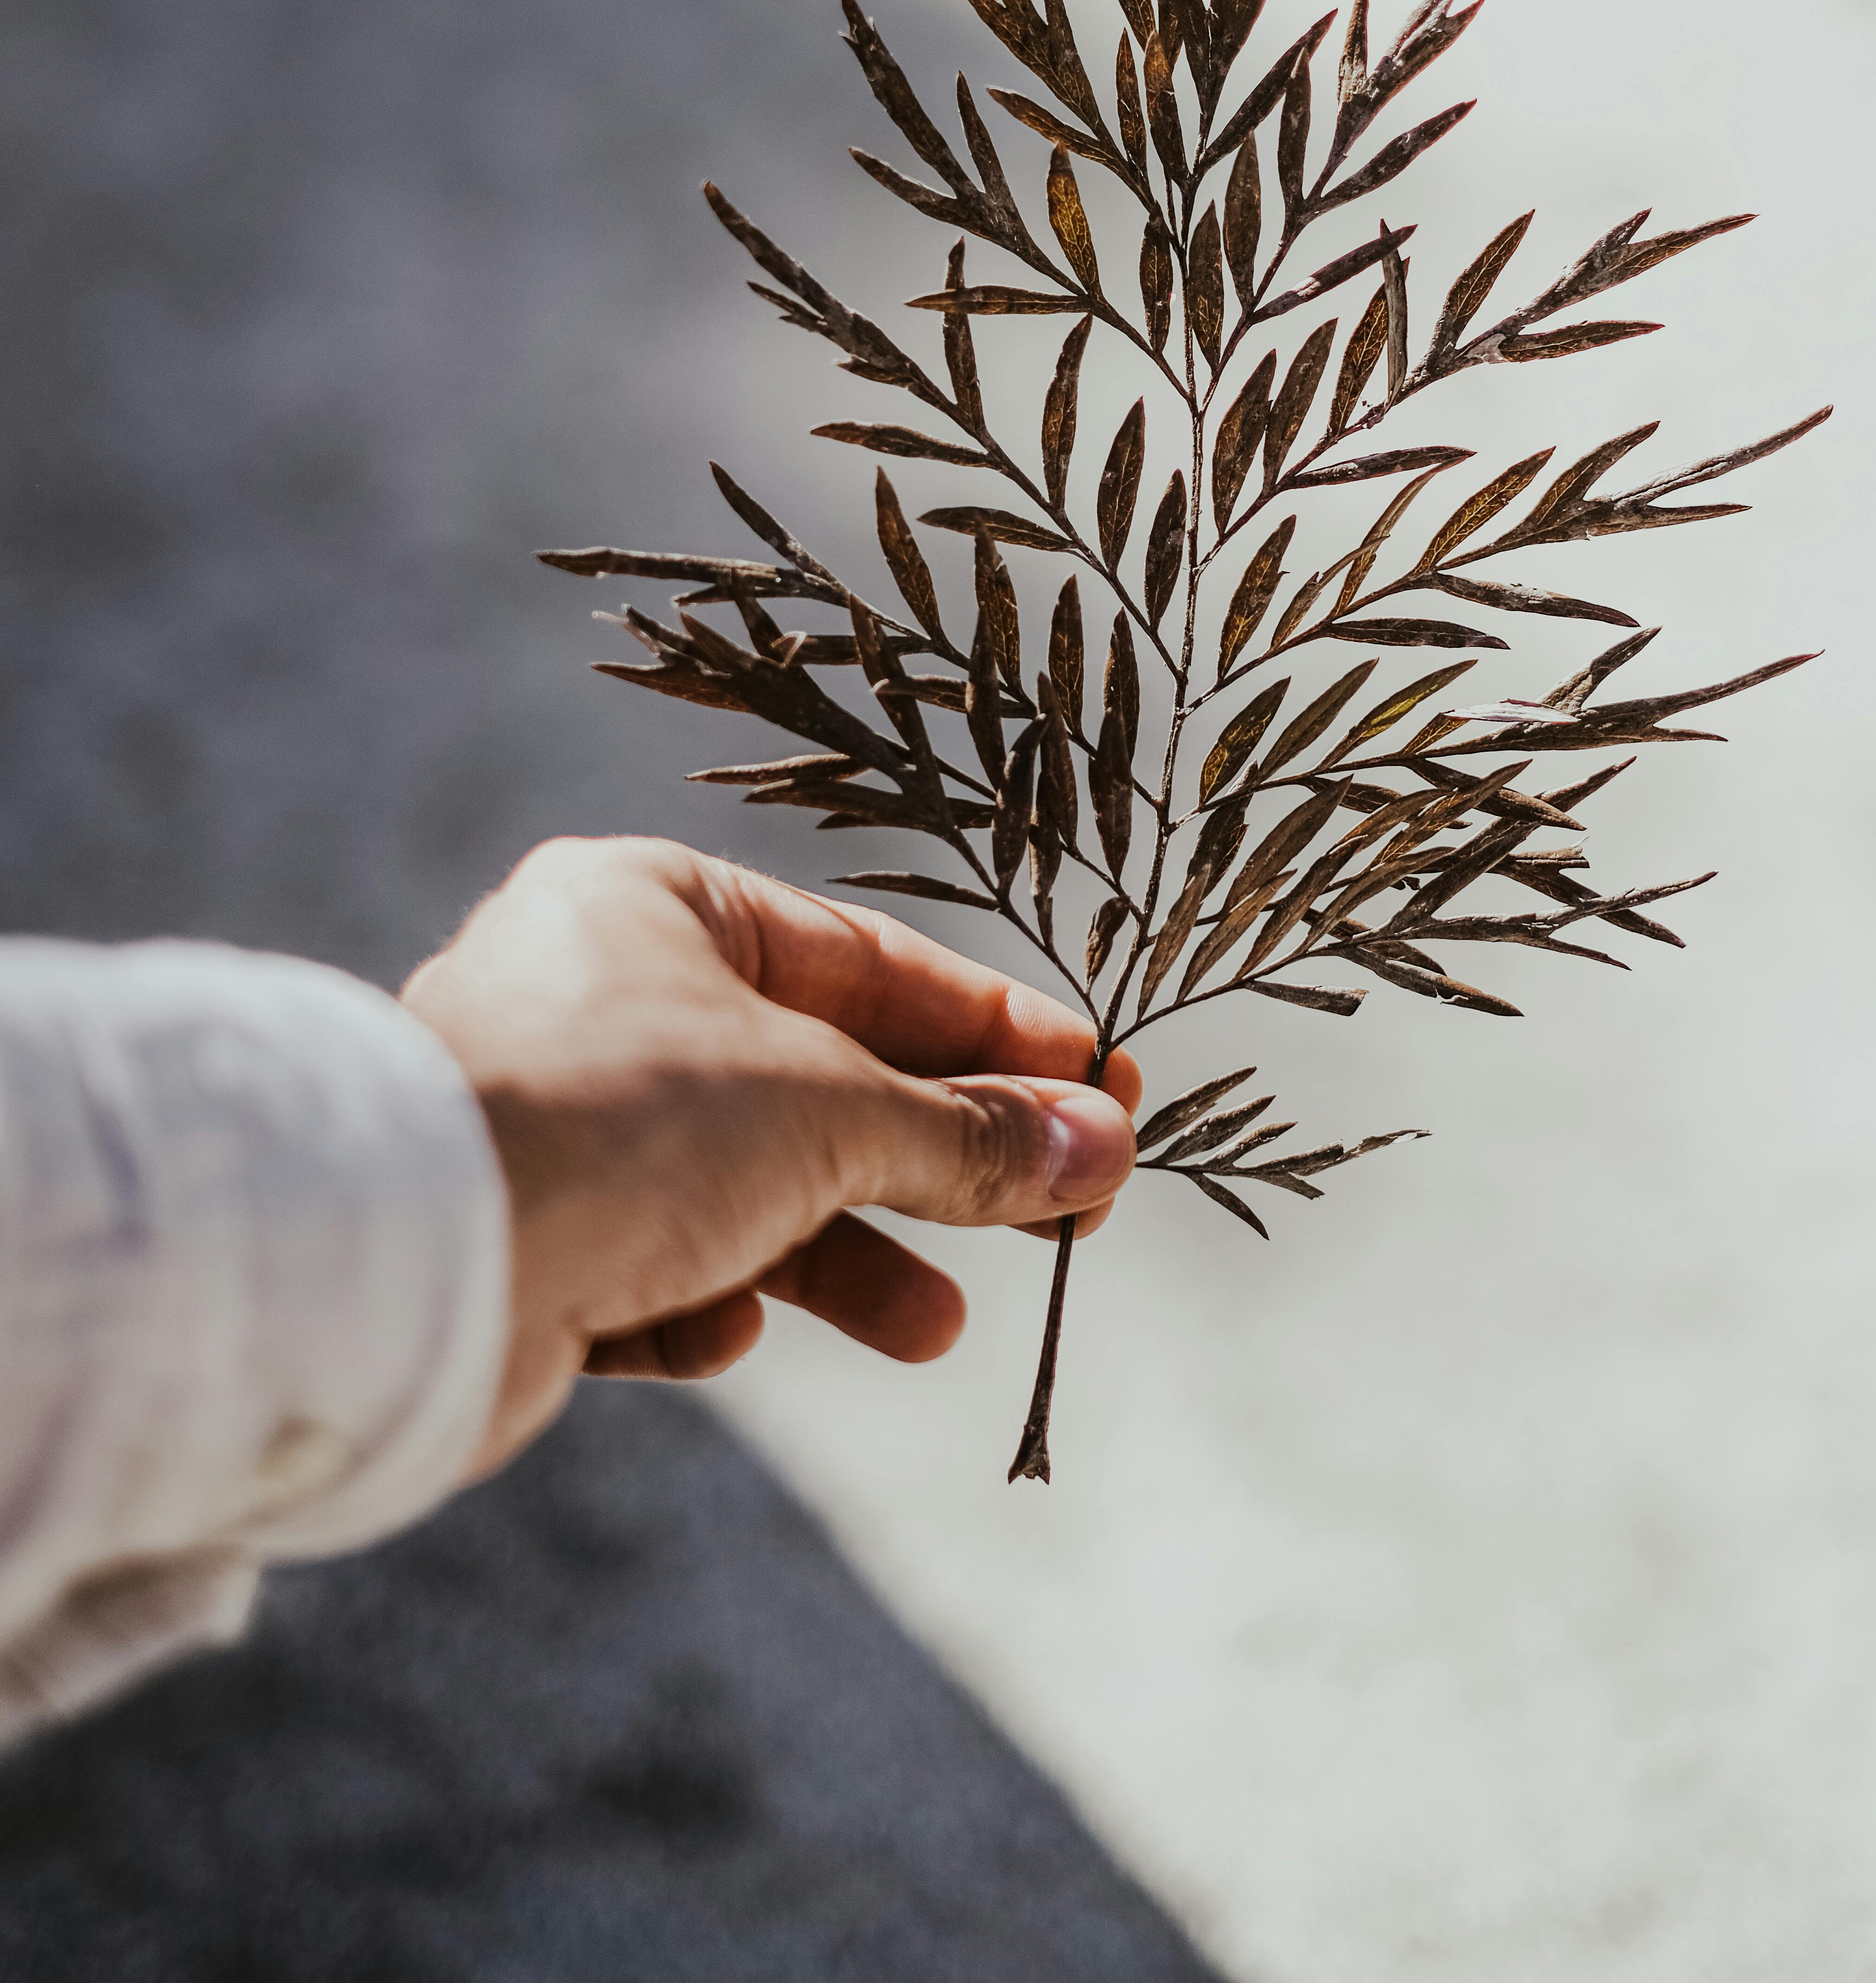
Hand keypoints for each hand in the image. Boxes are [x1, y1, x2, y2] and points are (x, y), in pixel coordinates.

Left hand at [402, 836, 1140, 1476]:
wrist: (403, 1264)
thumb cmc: (619, 1122)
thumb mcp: (827, 1112)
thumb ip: (963, 1134)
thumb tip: (1100, 1144)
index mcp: (654, 908)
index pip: (867, 964)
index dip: (997, 1036)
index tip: (1105, 1094)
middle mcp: (600, 1000)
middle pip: (817, 1081)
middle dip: (937, 1159)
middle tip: (1068, 1212)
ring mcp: (561, 1123)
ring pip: (745, 1188)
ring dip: (844, 1261)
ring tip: (935, 1327)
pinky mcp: (528, 1241)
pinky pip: (654, 1268)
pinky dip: (702, 1306)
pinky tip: (721, 1333)